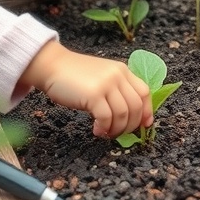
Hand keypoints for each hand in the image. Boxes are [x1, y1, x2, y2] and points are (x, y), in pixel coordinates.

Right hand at [20, 42, 153, 137]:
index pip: (144, 92)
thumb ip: (116, 90)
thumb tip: (130, 116)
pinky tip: (96, 130)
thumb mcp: (102, 77)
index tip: (144, 125)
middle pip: (136, 106)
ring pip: (123, 114)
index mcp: (122, 70)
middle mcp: (118, 75)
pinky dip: (104, 128)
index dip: (147, 111)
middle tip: (117, 133)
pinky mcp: (94, 94)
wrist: (52, 66)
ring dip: (115, 129)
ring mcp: (106, 84)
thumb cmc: (75, 76)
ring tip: (105, 133)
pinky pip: (107, 118)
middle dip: (130, 126)